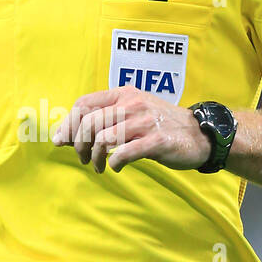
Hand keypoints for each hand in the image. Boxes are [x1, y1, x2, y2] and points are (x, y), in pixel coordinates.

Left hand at [51, 88, 211, 173]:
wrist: (200, 134)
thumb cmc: (160, 125)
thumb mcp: (133, 112)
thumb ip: (105, 118)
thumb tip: (66, 135)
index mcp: (123, 94)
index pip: (84, 104)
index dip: (68, 124)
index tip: (62, 142)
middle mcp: (132, 104)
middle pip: (88, 123)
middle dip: (78, 145)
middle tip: (83, 159)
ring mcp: (145, 122)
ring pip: (102, 139)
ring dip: (94, 157)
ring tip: (98, 167)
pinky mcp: (156, 141)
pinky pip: (124, 153)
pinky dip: (113, 163)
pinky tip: (116, 168)